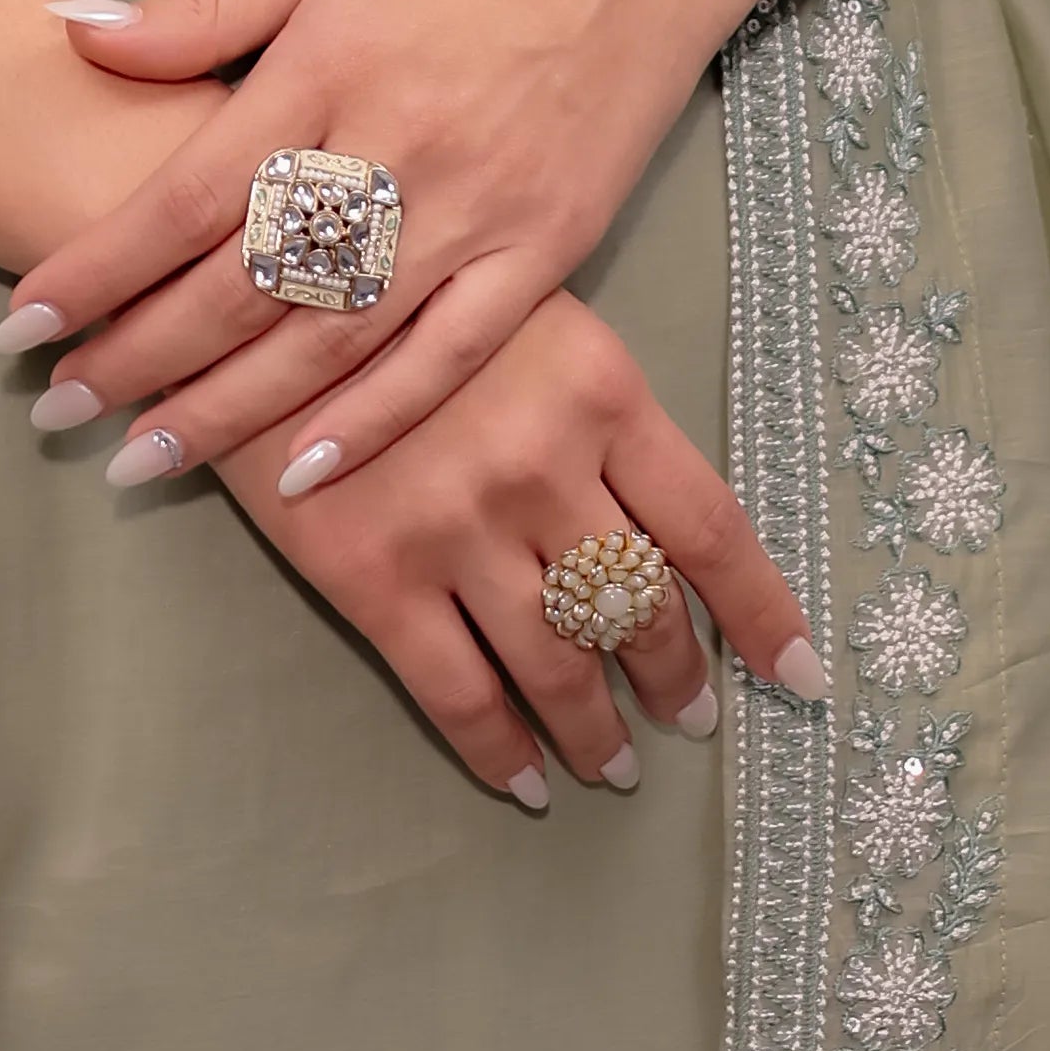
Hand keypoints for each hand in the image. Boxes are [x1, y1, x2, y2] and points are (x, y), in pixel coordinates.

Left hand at [0, 0, 768, 501]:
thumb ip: (203, 4)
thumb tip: (73, 31)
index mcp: (325, 67)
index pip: (185, 196)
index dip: (97, 268)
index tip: (19, 326)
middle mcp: (393, 149)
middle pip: (244, 283)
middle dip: (139, 356)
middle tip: (56, 412)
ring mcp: (473, 212)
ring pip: (331, 339)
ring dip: (230, 411)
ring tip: (144, 458)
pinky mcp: (543, 254)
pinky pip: (448, 360)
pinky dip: (373, 424)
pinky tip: (302, 477)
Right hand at [212, 285, 823, 802]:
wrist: (248, 270)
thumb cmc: (397, 276)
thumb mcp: (522, 307)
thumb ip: (591, 407)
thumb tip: (658, 528)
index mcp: (598, 389)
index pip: (712, 529)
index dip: (763, 615)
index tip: (801, 679)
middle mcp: (543, 465)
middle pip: (640, 607)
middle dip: (674, 677)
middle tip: (690, 715)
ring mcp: (458, 527)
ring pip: (558, 665)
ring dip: (597, 730)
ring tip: (613, 764)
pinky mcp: (372, 575)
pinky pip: (458, 694)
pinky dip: (502, 752)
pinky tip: (526, 780)